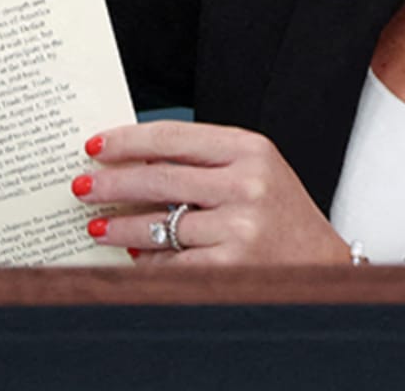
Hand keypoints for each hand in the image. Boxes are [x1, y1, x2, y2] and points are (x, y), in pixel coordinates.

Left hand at [74, 121, 352, 265]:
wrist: (323, 266)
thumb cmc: (279, 215)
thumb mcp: (252, 172)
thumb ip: (202, 163)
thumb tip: (131, 164)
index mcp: (250, 149)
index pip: (173, 137)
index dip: (127, 140)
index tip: (95, 146)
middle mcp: (247, 184)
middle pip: (159, 179)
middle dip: (111, 184)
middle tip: (81, 187)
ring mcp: (240, 227)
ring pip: (159, 224)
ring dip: (119, 228)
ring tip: (97, 228)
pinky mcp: (231, 266)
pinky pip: (173, 263)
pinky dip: (148, 262)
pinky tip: (133, 258)